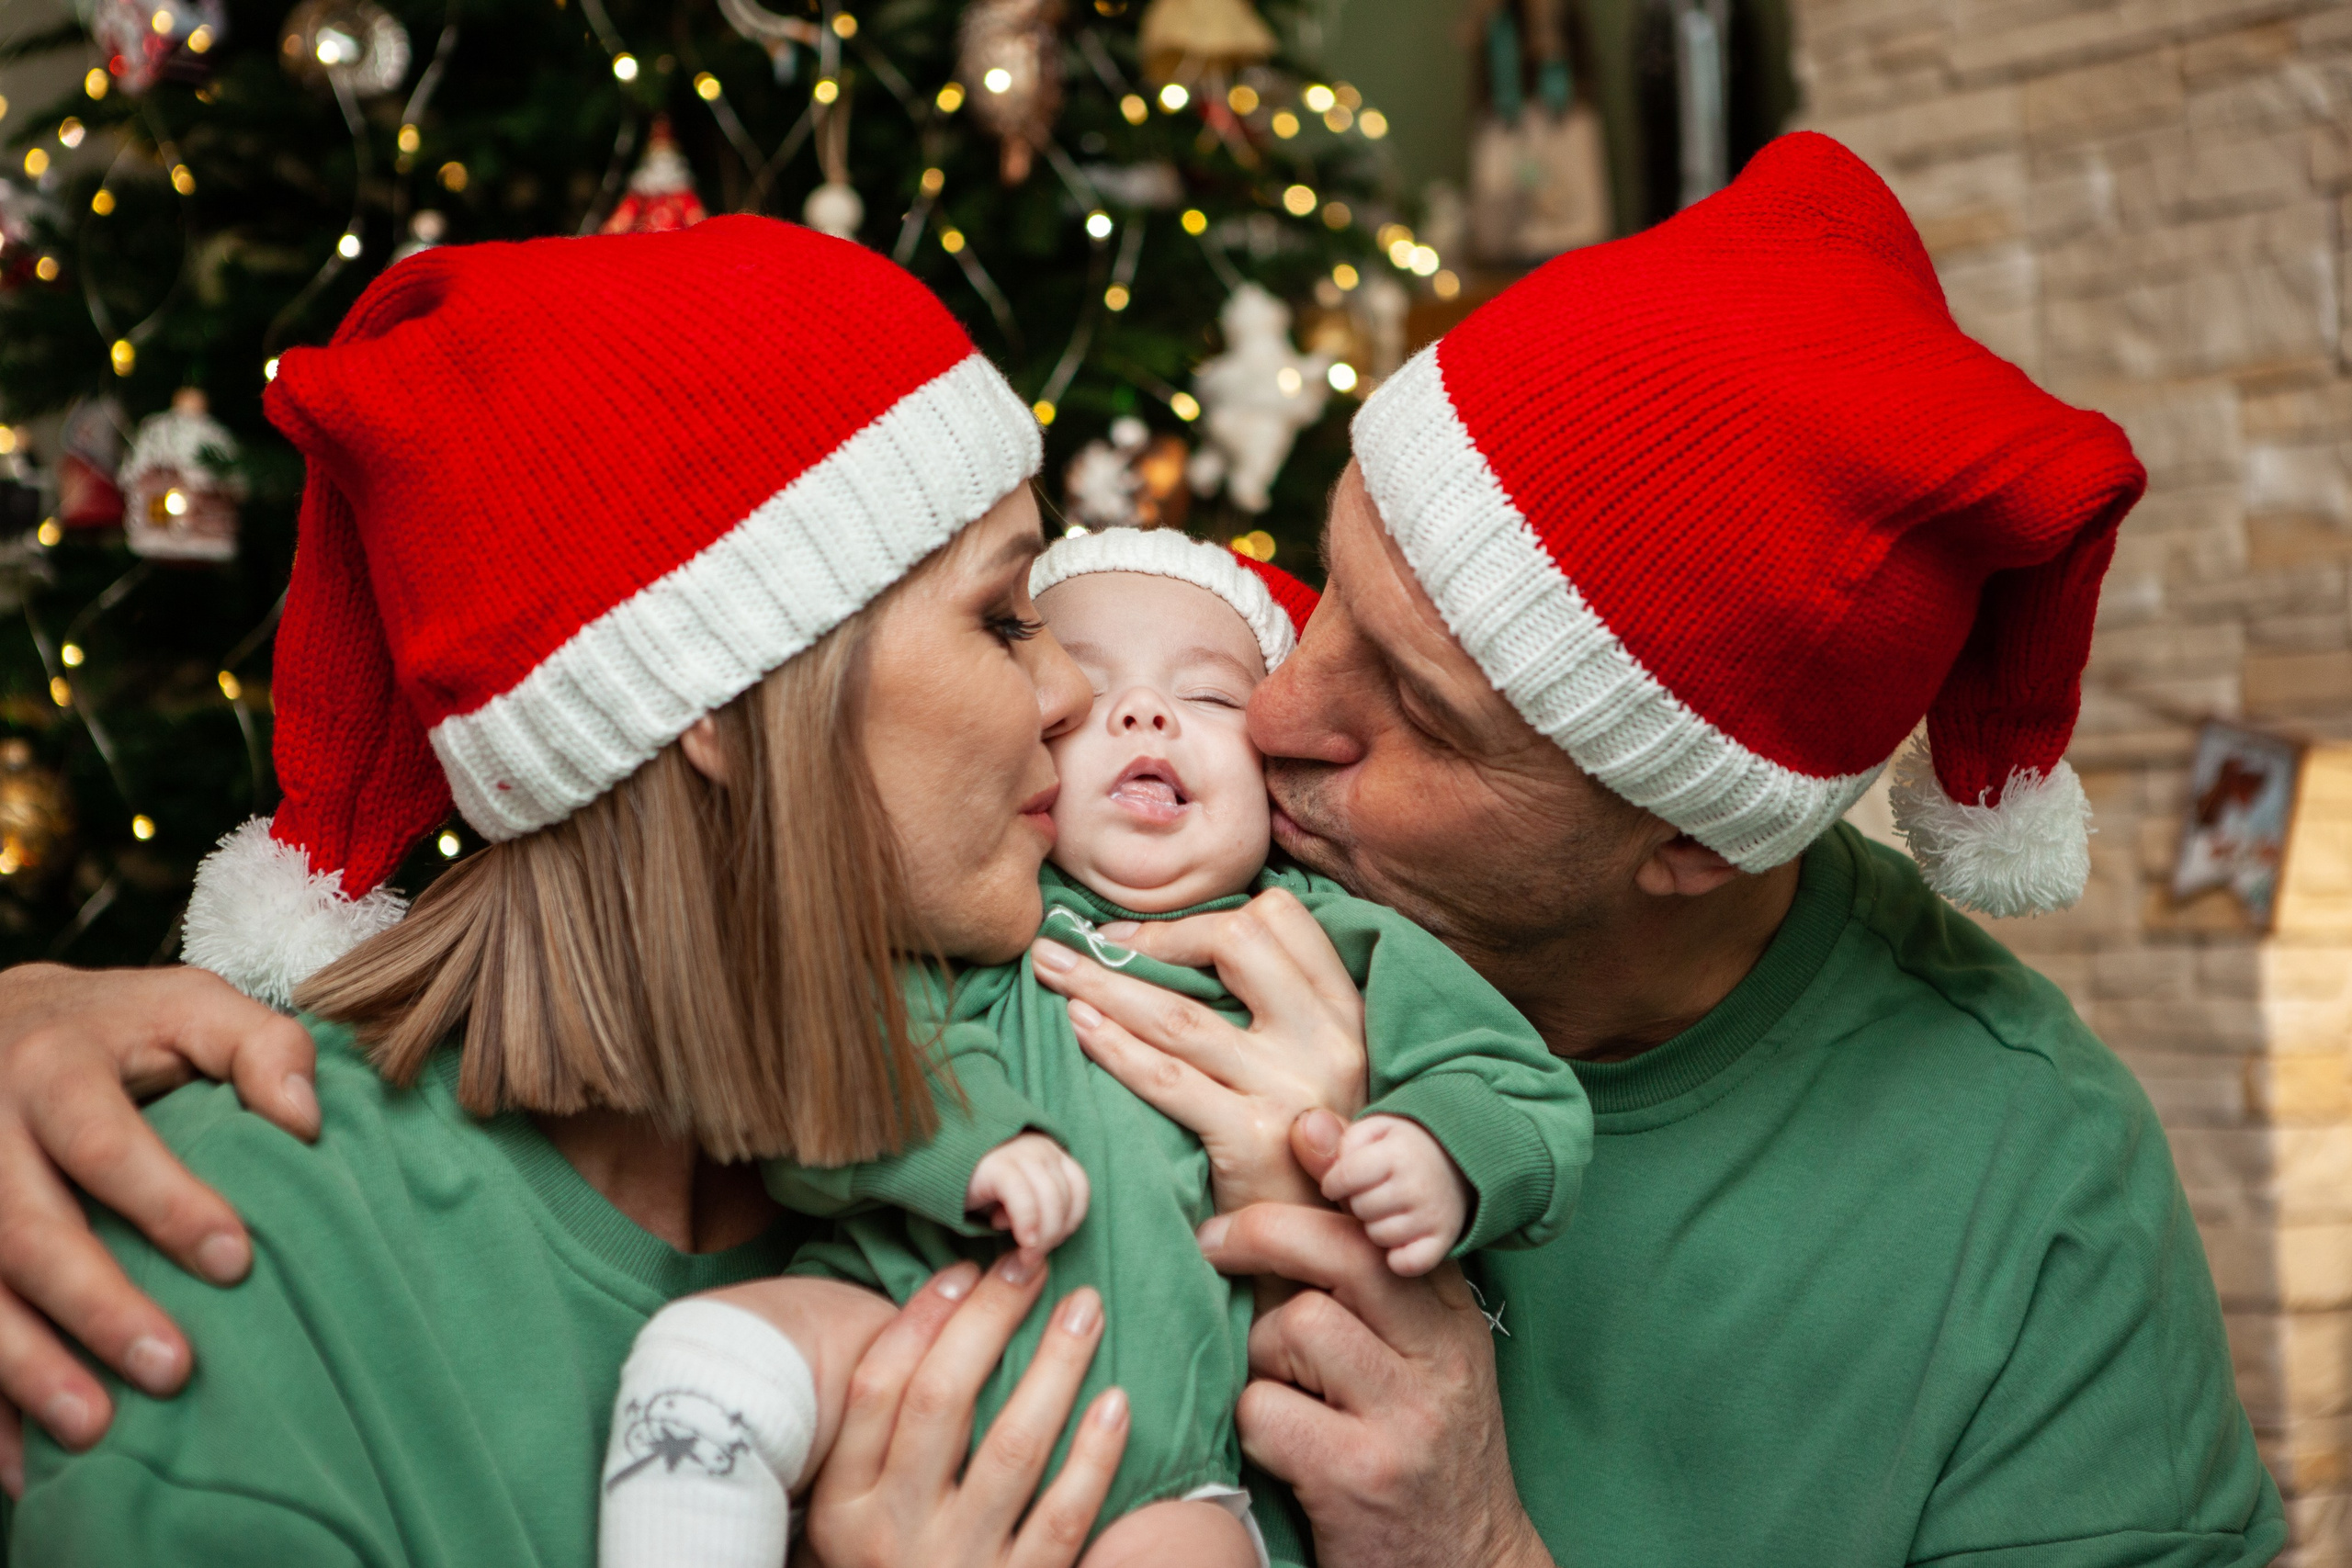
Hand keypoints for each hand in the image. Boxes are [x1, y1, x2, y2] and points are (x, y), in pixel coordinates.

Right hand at [0, 962, 317, 1489]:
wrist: (3, 1025)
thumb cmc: (121, 1029)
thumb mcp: (191, 1005)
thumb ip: (260, 1046)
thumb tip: (306, 1120)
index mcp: (55, 1068)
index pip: (104, 1141)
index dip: (166, 1201)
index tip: (235, 1259)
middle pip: (27, 1227)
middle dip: (95, 1303)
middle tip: (174, 1367)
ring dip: (28, 1365)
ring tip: (94, 1427)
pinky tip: (18, 1462)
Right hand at [804, 1250, 1128, 1567]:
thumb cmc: (891, 1564)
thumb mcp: (856, 1510)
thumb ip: (881, 1434)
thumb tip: (939, 1312)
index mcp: (842, 1504)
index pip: (877, 1389)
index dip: (923, 1319)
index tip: (966, 1268)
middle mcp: (891, 1533)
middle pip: (941, 1402)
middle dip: (991, 1321)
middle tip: (1033, 1265)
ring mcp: (957, 1565)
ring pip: (1012, 1448)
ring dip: (1055, 1368)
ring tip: (1085, 1309)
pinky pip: (1065, 1516)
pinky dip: (1095, 1456)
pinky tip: (1117, 1402)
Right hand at [966, 1134, 1089, 1251]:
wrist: (935, 1162)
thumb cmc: (978, 1185)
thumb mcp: (1016, 1196)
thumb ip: (1037, 1210)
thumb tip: (1042, 1242)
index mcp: (1049, 1153)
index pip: (1079, 1187)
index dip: (1072, 1220)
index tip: (1053, 1242)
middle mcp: (1038, 1148)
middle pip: (1066, 1196)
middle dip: (1055, 1234)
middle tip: (1034, 1257)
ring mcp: (1019, 1153)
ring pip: (1049, 1198)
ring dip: (1043, 1234)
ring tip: (1025, 1254)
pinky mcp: (996, 1164)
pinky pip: (1023, 1197)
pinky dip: (1028, 1222)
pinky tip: (1021, 1240)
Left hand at [1028, 887, 1366, 1212]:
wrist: (1323, 1254)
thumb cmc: (1302, 1154)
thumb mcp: (1314, 1068)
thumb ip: (1279, 1012)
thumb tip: (1185, 948)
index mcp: (1344, 1013)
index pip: (1282, 919)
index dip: (1205, 917)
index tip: (1144, 937)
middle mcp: (1327, 1041)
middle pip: (1234, 943)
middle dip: (1147, 938)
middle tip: (1086, 944)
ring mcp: (1291, 1088)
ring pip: (1181, 1015)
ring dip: (1103, 984)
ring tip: (1052, 970)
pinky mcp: (1254, 1140)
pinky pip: (1167, 1079)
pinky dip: (1113, 1048)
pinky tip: (1078, 1030)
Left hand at [1195, 1112, 1553, 1567]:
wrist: (1468, 1566)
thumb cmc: (1420, 1445)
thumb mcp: (1423, 1357)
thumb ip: (1374, 1273)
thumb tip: (1312, 1137)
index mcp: (1452, 1319)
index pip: (1391, 1222)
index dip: (1340, 1168)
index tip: (1299, 1131)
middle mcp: (1440, 1358)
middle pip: (1342, 1253)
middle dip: (1262, 1232)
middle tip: (1211, 1241)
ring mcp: (1405, 1416)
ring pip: (1295, 1326)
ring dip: (1261, 1352)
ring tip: (1278, 1385)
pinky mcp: (1359, 1473)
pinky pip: (1263, 1409)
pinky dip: (1251, 1421)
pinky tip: (1278, 1443)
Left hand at [1318, 1115, 1466, 1277]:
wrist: (1456, 1164)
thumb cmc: (1398, 1148)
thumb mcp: (1371, 1133)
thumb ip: (1335, 1138)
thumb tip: (1301, 1131)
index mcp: (1398, 1151)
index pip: (1345, 1178)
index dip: (1334, 1183)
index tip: (1337, 1183)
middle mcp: (1420, 1183)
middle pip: (1360, 1208)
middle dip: (1357, 1203)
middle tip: (1371, 1194)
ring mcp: (1434, 1214)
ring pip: (1378, 1236)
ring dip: (1375, 1227)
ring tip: (1386, 1211)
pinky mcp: (1443, 1241)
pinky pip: (1407, 1263)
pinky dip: (1398, 1259)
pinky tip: (1397, 1242)